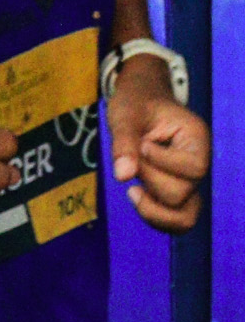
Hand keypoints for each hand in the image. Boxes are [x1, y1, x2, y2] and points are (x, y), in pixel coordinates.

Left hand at [109, 57, 211, 233]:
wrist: (139, 101)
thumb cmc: (134, 104)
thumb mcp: (124, 116)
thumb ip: (124, 144)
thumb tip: (123, 177)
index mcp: (196, 139)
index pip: (193, 168)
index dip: (162, 163)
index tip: (144, 144)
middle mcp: (199, 162)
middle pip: (183, 193)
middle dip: (150, 180)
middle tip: (135, 159)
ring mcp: (189, 180)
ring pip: (184, 216)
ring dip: (152, 207)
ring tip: (134, 189)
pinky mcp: (176, 191)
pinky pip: (175, 220)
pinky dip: (154, 217)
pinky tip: (136, 195)